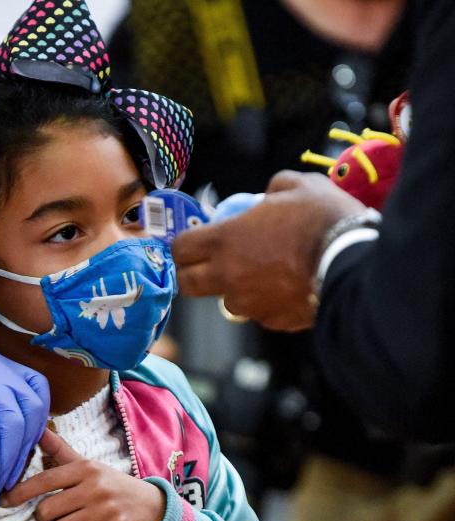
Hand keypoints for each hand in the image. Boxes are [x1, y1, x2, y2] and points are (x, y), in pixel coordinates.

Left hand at [2, 430, 164, 520]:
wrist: (151, 506)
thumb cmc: (109, 485)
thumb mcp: (87, 465)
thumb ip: (60, 450)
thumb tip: (36, 428)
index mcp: (83, 468)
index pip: (44, 480)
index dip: (20, 492)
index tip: (3, 501)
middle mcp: (94, 486)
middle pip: (47, 510)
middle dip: (43, 520)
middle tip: (50, 519)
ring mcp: (105, 509)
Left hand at [173, 171, 364, 330]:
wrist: (354, 263)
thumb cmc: (324, 219)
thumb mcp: (299, 185)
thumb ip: (274, 188)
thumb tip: (269, 195)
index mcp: (225, 240)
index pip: (180, 249)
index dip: (183, 245)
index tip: (194, 242)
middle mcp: (228, 276)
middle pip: (187, 284)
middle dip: (193, 274)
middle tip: (211, 264)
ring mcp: (249, 303)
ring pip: (227, 301)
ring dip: (236, 290)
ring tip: (264, 274)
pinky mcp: (272, 321)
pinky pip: (260, 313)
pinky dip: (268, 303)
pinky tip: (290, 288)